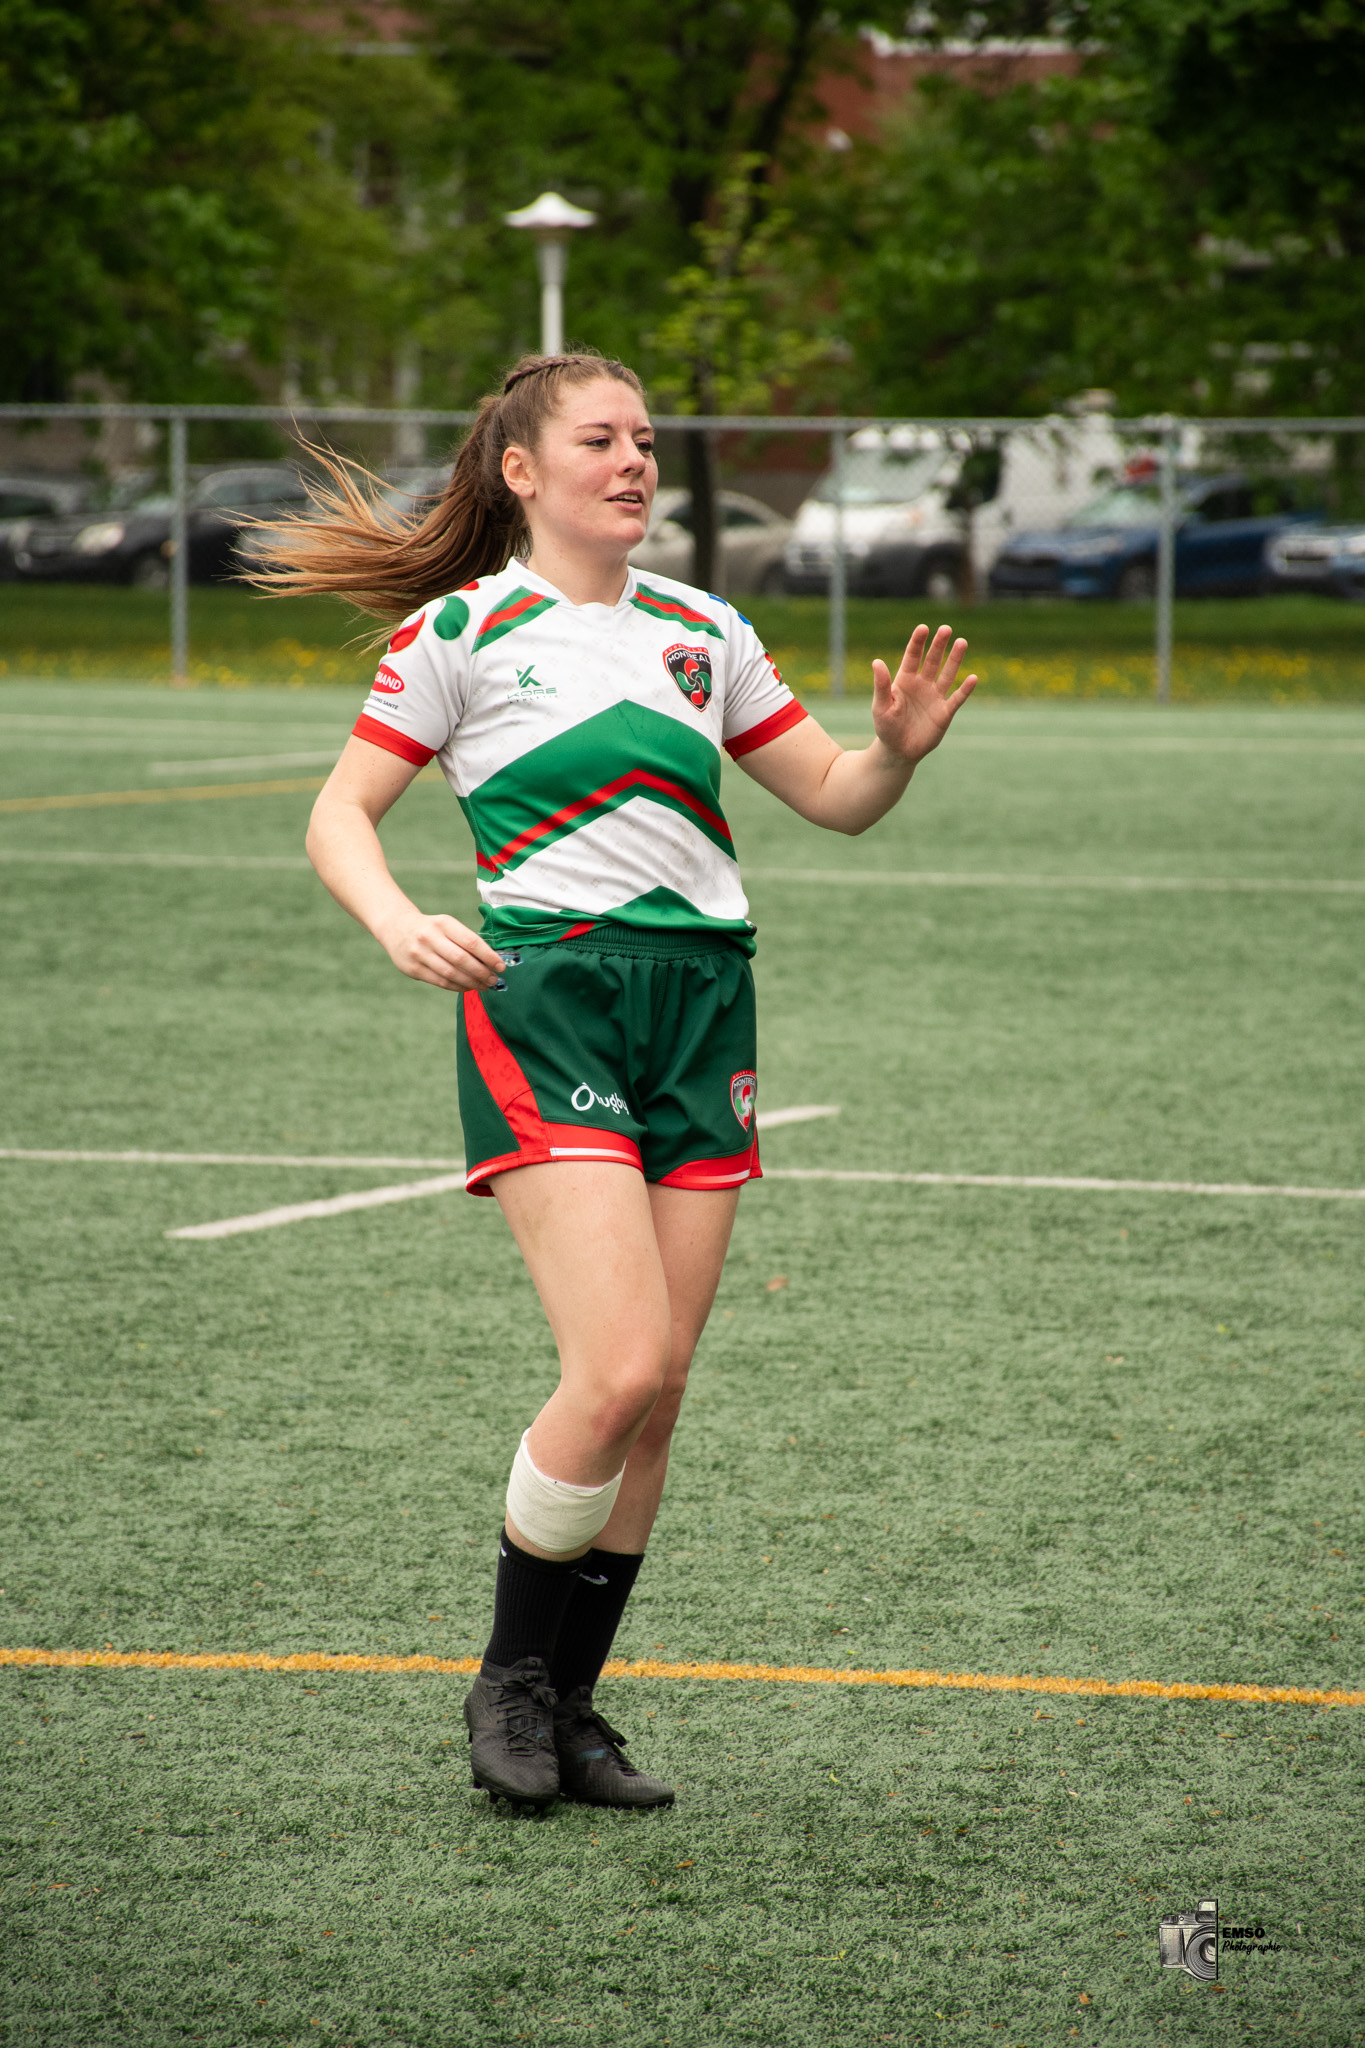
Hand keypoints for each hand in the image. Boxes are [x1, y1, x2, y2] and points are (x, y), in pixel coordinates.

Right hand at [378, 908, 504, 991]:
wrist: (396, 927)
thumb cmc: (431, 928)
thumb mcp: (446, 925)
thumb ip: (465, 941)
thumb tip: (491, 962)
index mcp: (443, 923)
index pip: (471, 942)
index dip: (489, 956)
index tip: (501, 966)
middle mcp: (430, 937)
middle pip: (462, 960)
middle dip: (482, 973)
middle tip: (494, 980)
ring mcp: (419, 954)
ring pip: (451, 974)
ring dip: (471, 983)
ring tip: (484, 986)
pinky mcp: (413, 969)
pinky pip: (440, 982)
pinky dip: (457, 987)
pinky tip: (468, 987)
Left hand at [871, 624, 977, 764]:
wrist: (898, 751)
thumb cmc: (886, 727)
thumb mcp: (881, 706)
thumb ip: (881, 684)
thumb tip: (876, 661)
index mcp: (905, 680)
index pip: (912, 656)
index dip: (918, 642)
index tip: (923, 628)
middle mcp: (922, 685)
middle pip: (932, 660)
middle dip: (939, 645)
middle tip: (946, 629)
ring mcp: (935, 697)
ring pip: (947, 674)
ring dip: (955, 659)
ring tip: (962, 642)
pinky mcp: (944, 712)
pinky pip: (957, 699)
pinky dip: (965, 690)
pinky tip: (973, 678)